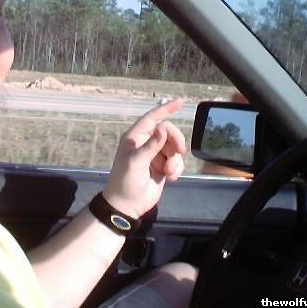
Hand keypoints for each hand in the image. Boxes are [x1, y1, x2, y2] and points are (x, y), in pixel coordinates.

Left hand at [103, 98, 186, 218]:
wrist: (127, 205)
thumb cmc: (125, 181)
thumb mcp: (136, 163)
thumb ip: (151, 146)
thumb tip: (163, 128)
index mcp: (135, 138)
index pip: (152, 118)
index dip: (166, 109)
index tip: (181, 101)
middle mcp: (145, 143)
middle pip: (168, 132)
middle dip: (175, 141)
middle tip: (180, 151)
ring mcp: (154, 155)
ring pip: (174, 148)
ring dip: (175, 160)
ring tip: (168, 173)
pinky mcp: (162, 166)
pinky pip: (177, 161)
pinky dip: (177, 168)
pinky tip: (171, 178)